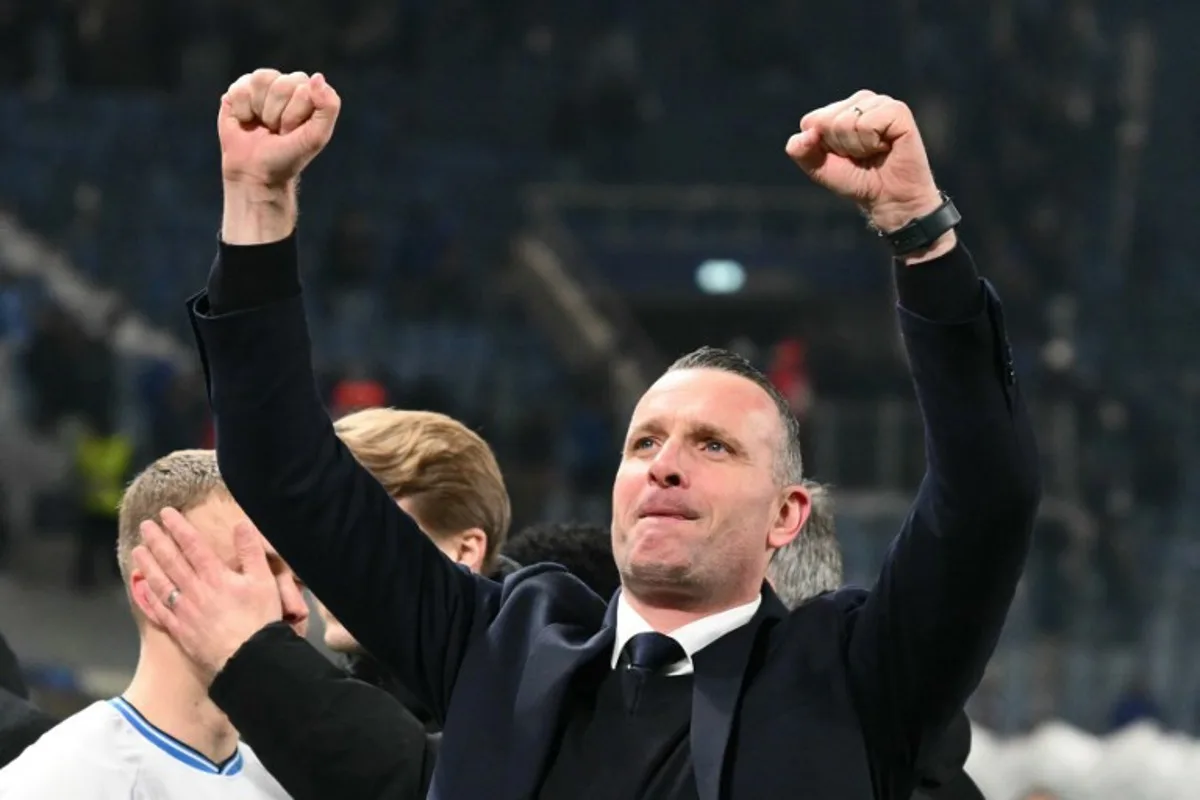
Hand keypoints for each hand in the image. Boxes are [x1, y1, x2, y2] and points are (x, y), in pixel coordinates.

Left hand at [132, 508, 283, 682]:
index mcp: (215, 576)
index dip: (178, 527)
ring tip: (138, 550)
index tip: (166, 513)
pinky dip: (146, 597)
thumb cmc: (260, 620)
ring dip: (148, 564)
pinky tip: (139, 588)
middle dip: (157, 540)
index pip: (192, 546)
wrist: (249, 658)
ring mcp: (184, 611)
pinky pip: (158, 610)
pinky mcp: (180, 630)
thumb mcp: (264, 581)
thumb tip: (242, 524)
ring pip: (160, 583)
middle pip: (171, 561)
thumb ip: (252, 551)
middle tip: (145, 526)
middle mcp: (195, 591)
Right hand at [219, 69, 340, 189]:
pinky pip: (240, 89)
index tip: (292, 132)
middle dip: (277, 114)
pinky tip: (246, 121)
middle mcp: (286, 84)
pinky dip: (242, 111)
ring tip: (263, 125)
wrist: (255, 172)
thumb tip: (318, 77)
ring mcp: (261, 86)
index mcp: (308, 92)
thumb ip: (328, 107)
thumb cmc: (288, 156)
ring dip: (260, 110)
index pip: (303, 87)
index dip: (295, 113)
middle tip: (277, 131)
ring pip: (260, 80)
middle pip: (281, 83)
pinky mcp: (239, 90)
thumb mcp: (316, 137)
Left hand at [786, 90, 946, 238]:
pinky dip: (871, 143)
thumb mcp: (819, 167)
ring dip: (856, 147)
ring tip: (874, 152)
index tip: (843, 157)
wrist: (889, 199)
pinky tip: (886, 147)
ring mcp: (881, 103)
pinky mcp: (898, 111)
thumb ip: (801, 150)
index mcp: (841, 109)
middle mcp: (861, 101)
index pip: (811, 122)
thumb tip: (806, 133)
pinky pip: (868, 124)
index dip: (822, 147)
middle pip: (827, 122)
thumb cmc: (856, 180)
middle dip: (839, 147)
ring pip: (847, 122)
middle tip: (860, 157)